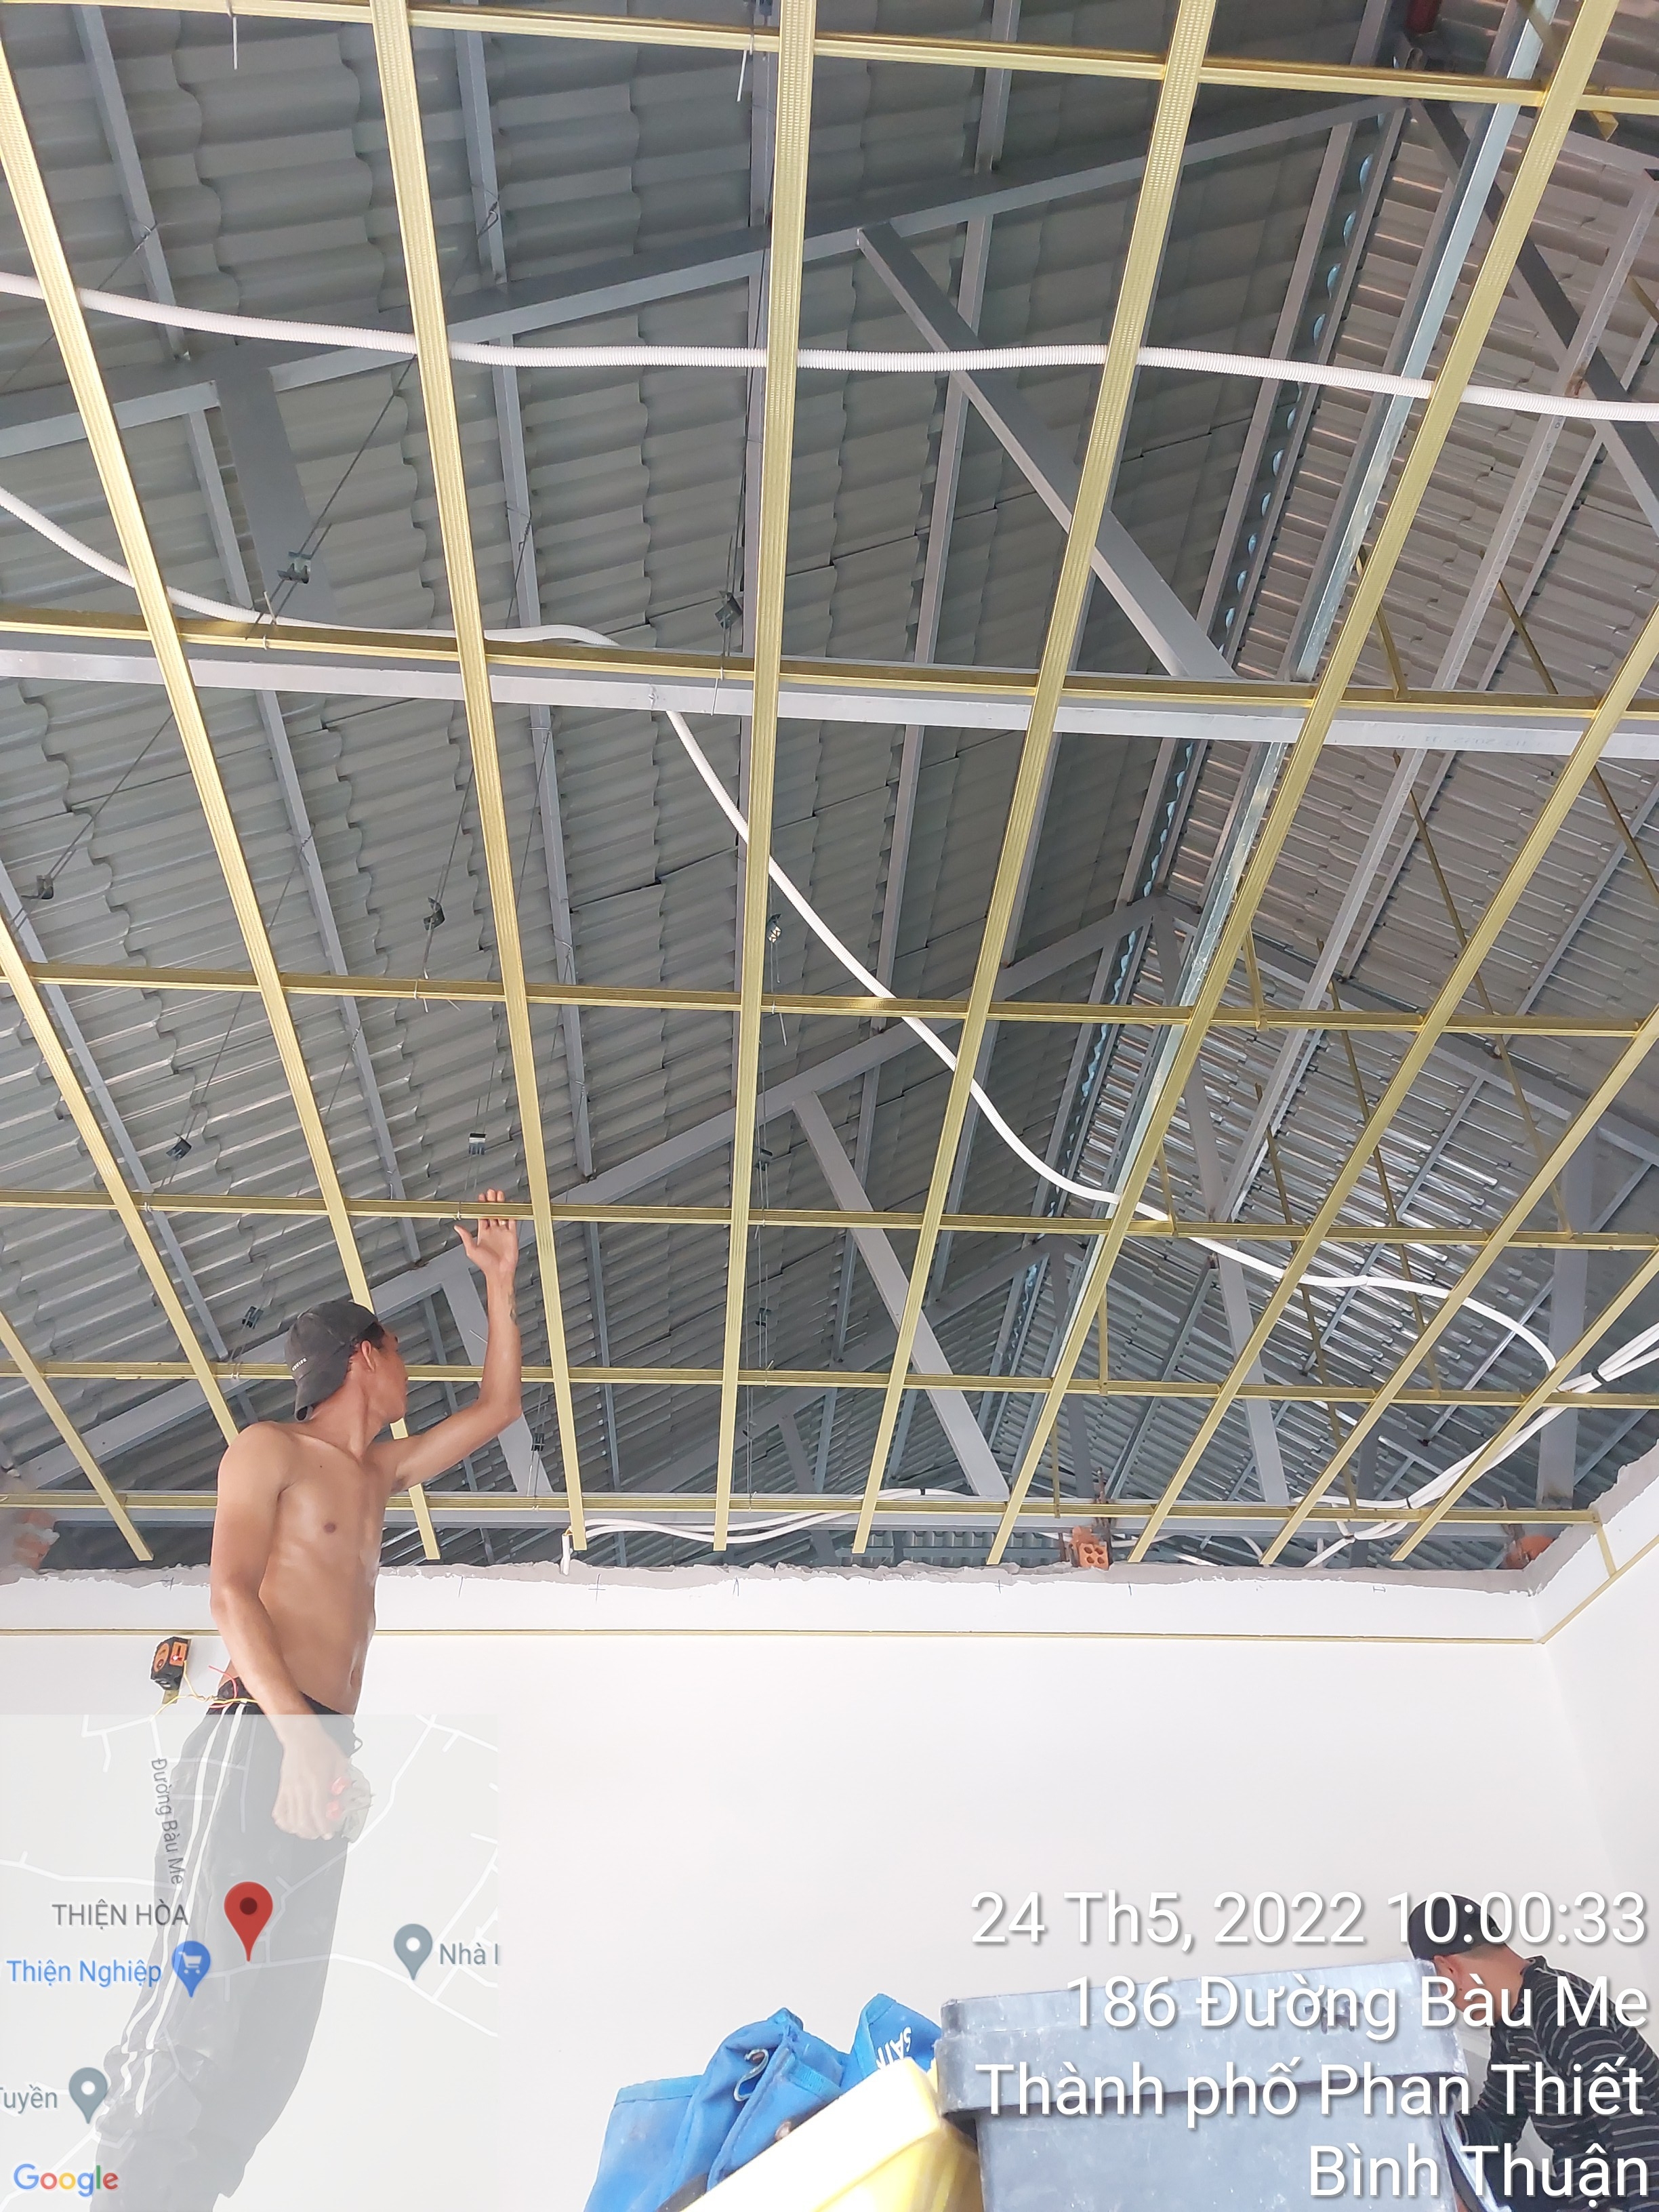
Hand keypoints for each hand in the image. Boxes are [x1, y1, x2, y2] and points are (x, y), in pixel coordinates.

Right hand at [271, 1717, 349, 1840]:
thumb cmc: (319, 1746)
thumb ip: (342, 1781)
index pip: (318, 1812)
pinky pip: (279, 1812)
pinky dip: (284, 1822)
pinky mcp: (282, 1789)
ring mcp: (289, 1790)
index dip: (324, 1827)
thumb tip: (341, 1796)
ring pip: (290, 1820)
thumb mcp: (339, 1761)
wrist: (301, 1737)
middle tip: (321, 1833)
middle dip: (313, 1832)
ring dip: (300, 1830)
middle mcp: (301, 1788)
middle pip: (303, 1820)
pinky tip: (292, 1824)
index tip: (329, 1832)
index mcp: (316, 1781)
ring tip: (309, 1831)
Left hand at [455, 1189, 518, 1291]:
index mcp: (483, 1234)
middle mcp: (493, 1232)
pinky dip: (512, 1213)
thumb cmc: (485, 1264)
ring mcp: (502, 1232)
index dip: (481, 1207)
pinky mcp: (511, 1235)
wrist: (499, 1272)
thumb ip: (465, 1237)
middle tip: (491, 1192)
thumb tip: (456, 1227)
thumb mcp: (471, 1250)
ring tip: (499, 1195)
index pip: (482, 1216)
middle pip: (492, 1213)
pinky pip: (512, 1221)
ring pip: (502, 1215)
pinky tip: (510, 1206)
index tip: (481, 1199)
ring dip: (501, 1205)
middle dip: (492, 1202)